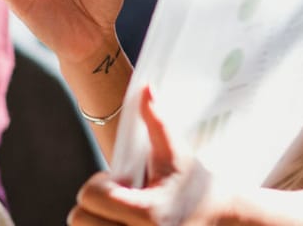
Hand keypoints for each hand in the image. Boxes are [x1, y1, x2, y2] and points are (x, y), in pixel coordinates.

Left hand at [72, 87, 229, 225]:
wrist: (223, 221)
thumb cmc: (197, 185)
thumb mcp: (176, 153)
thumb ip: (157, 121)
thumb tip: (146, 89)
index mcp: (147, 212)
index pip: (90, 197)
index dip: (98, 184)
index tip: (117, 180)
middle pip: (79, 220)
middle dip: (93, 203)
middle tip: (117, 196)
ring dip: (97, 219)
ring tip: (121, 210)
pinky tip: (122, 220)